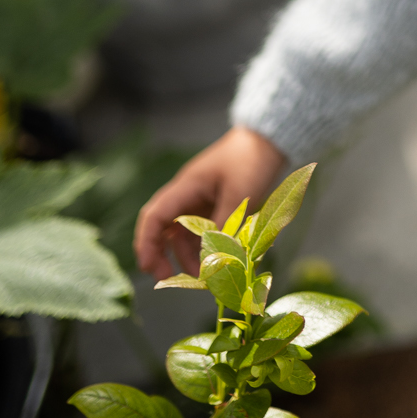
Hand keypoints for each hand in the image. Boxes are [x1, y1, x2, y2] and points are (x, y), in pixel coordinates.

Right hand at [134, 126, 286, 280]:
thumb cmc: (252, 161)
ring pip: (183, 232)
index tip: (149, 268)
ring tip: (201, 276)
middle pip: (162, 227)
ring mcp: (200, 199)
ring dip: (186, 254)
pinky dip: (203, 245)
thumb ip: (223, 228)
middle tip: (167, 278)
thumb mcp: (239, 196)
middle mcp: (187, 194)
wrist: (269, 139)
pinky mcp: (213, 204)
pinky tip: (214, 260)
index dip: (147, 244)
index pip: (154, 216)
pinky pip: (200, 229)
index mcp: (186, 186)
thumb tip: (211, 261)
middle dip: (160, 254)